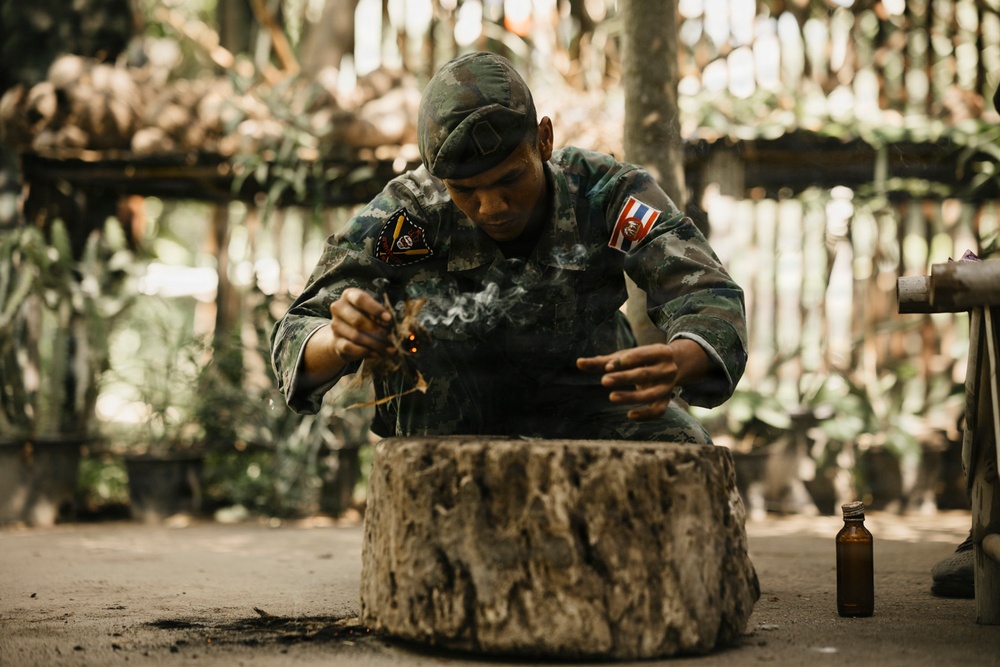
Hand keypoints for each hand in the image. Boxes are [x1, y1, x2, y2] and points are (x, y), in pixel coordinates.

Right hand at [326, 287, 394, 362]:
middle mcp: (339, 308)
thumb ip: (382, 314)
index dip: (375, 309)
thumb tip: (395, 324)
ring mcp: (335, 325)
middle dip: (378, 330)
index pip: (360, 300)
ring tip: (390, 349)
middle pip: (358, 320)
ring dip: (375, 344)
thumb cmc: (364, 316)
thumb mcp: (372, 310)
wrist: (345, 333)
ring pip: (356, 336)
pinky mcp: (336, 341)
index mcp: (349, 295)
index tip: (389, 319)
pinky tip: (377, 354)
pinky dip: (365, 352)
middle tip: (392, 338)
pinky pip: (350, 348)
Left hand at [576, 340, 708, 420]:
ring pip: (651, 394)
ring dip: (631, 397)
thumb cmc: (641, 359)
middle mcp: (667, 369)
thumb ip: (602, 361)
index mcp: (660, 351)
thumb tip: (578, 363)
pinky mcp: (666, 400)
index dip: (627, 360)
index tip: (608, 366)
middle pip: (644, 374)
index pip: (643, 354)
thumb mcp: (625, 357)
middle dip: (624, 378)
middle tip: (604, 381)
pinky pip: (658, 410)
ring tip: (612, 397)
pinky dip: (645, 415)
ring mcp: (668, 386)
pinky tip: (629, 415)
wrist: (674, 366)